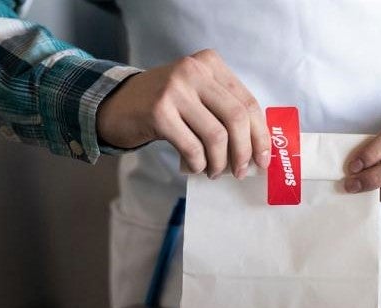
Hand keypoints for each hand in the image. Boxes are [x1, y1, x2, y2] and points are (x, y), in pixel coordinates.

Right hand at [96, 49, 269, 179]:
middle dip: (244, 151)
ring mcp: (175, 89)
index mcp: (210, 63)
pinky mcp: (158, 112)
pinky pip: (192, 147)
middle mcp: (194, 71)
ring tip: (215, 171)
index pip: (248, 102)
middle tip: (242, 171)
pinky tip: (196, 167)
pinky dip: (199, 163)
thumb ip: (226, 111)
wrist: (117, 103)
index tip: (264, 159)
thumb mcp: (199, 95)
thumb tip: (258, 149)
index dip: (260, 135)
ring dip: (219, 162)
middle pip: (237, 118)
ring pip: (216, 135)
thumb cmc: (167, 105)